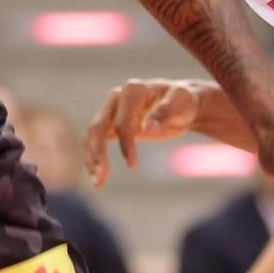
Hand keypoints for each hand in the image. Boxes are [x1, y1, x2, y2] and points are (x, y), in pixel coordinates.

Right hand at [83, 78, 206, 185]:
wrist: (180, 103)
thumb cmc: (182, 102)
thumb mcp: (181, 103)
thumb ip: (165, 112)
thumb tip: (147, 127)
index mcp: (133, 90)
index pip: (122, 121)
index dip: (125, 144)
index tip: (132, 166)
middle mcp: (116, 98)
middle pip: (98, 126)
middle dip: (97, 153)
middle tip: (101, 177)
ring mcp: (110, 110)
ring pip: (92, 135)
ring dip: (91, 158)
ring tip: (97, 182)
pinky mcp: (110, 123)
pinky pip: (95, 140)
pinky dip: (93, 158)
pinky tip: (98, 177)